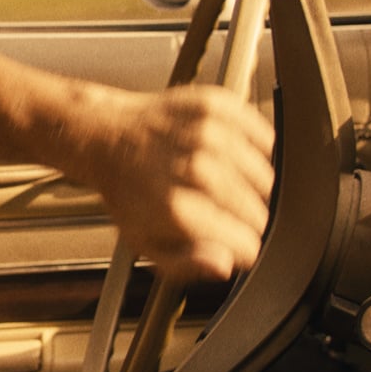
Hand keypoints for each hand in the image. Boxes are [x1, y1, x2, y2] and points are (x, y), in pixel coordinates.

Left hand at [83, 85, 274, 282]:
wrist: (107, 135)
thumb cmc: (128, 190)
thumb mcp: (144, 241)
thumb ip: (185, 263)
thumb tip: (224, 265)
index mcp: (176, 208)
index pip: (245, 241)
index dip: (244, 248)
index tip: (235, 243)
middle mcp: (195, 168)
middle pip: (256, 209)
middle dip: (249, 219)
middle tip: (227, 213)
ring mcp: (207, 133)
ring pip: (263, 177)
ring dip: (254, 188)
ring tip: (226, 185)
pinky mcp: (216, 106)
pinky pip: (263, 138)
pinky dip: (258, 151)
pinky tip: (236, 158)